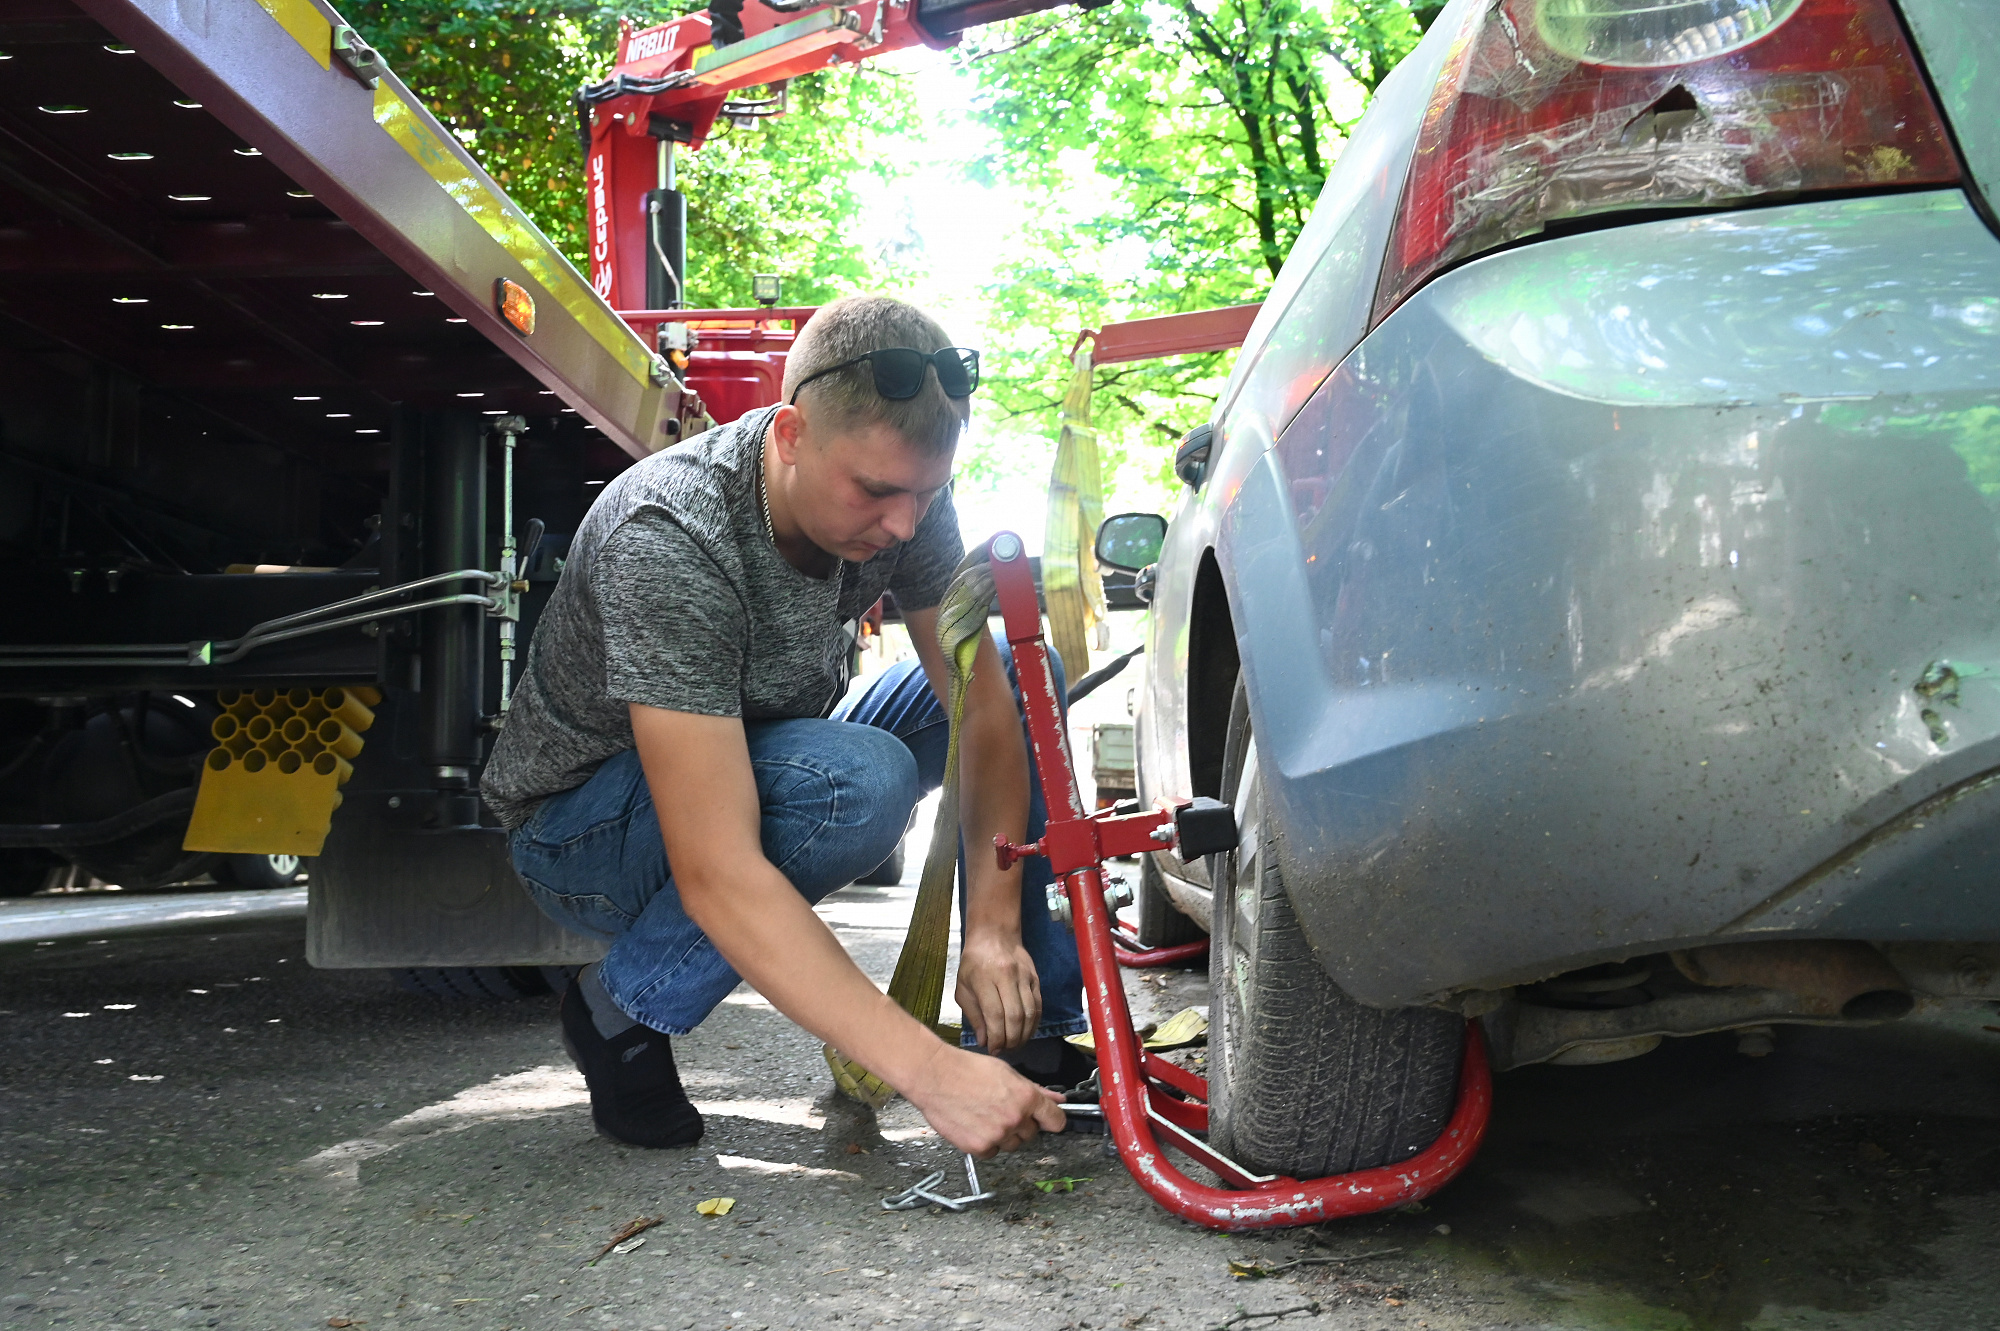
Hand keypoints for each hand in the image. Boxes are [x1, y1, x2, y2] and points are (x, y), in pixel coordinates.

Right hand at [903, 1043, 1066, 1155]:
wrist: (935, 1076)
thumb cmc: (968, 1069)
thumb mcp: (1007, 1073)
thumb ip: (1035, 1090)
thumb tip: (1057, 1099)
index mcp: (1027, 1097)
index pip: (1056, 1121)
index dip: (1052, 1120)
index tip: (1047, 1121)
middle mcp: (1015, 1118)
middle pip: (1032, 1134)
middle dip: (1021, 1125)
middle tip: (1001, 1110)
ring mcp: (997, 1135)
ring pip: (1012, 1145)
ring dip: (1004, 1135)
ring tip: (985, 1116)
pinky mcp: (979, 1147)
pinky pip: (992, 1152)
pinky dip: (985, 1143)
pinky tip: (974, 1125)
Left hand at [954, 929, 1041, 1052]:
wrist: (994, 935)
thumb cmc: (973, 964)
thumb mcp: (963, 988)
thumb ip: (973, 1015)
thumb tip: (984, 1041)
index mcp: (984, 979)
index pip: (995, 1015)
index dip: (997, 1037)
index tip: (993, 1050)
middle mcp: (1007, 977)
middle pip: (1015, 1016)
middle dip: (1011, 1039)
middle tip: (1004, 1049)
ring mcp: (1024, 977)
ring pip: (1029, 1013)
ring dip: (1024, 1034)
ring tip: (1015, 1044)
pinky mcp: (1035, 979)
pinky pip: (1038, 1006)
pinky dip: (1033, 1023)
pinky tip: (1026, 1032)